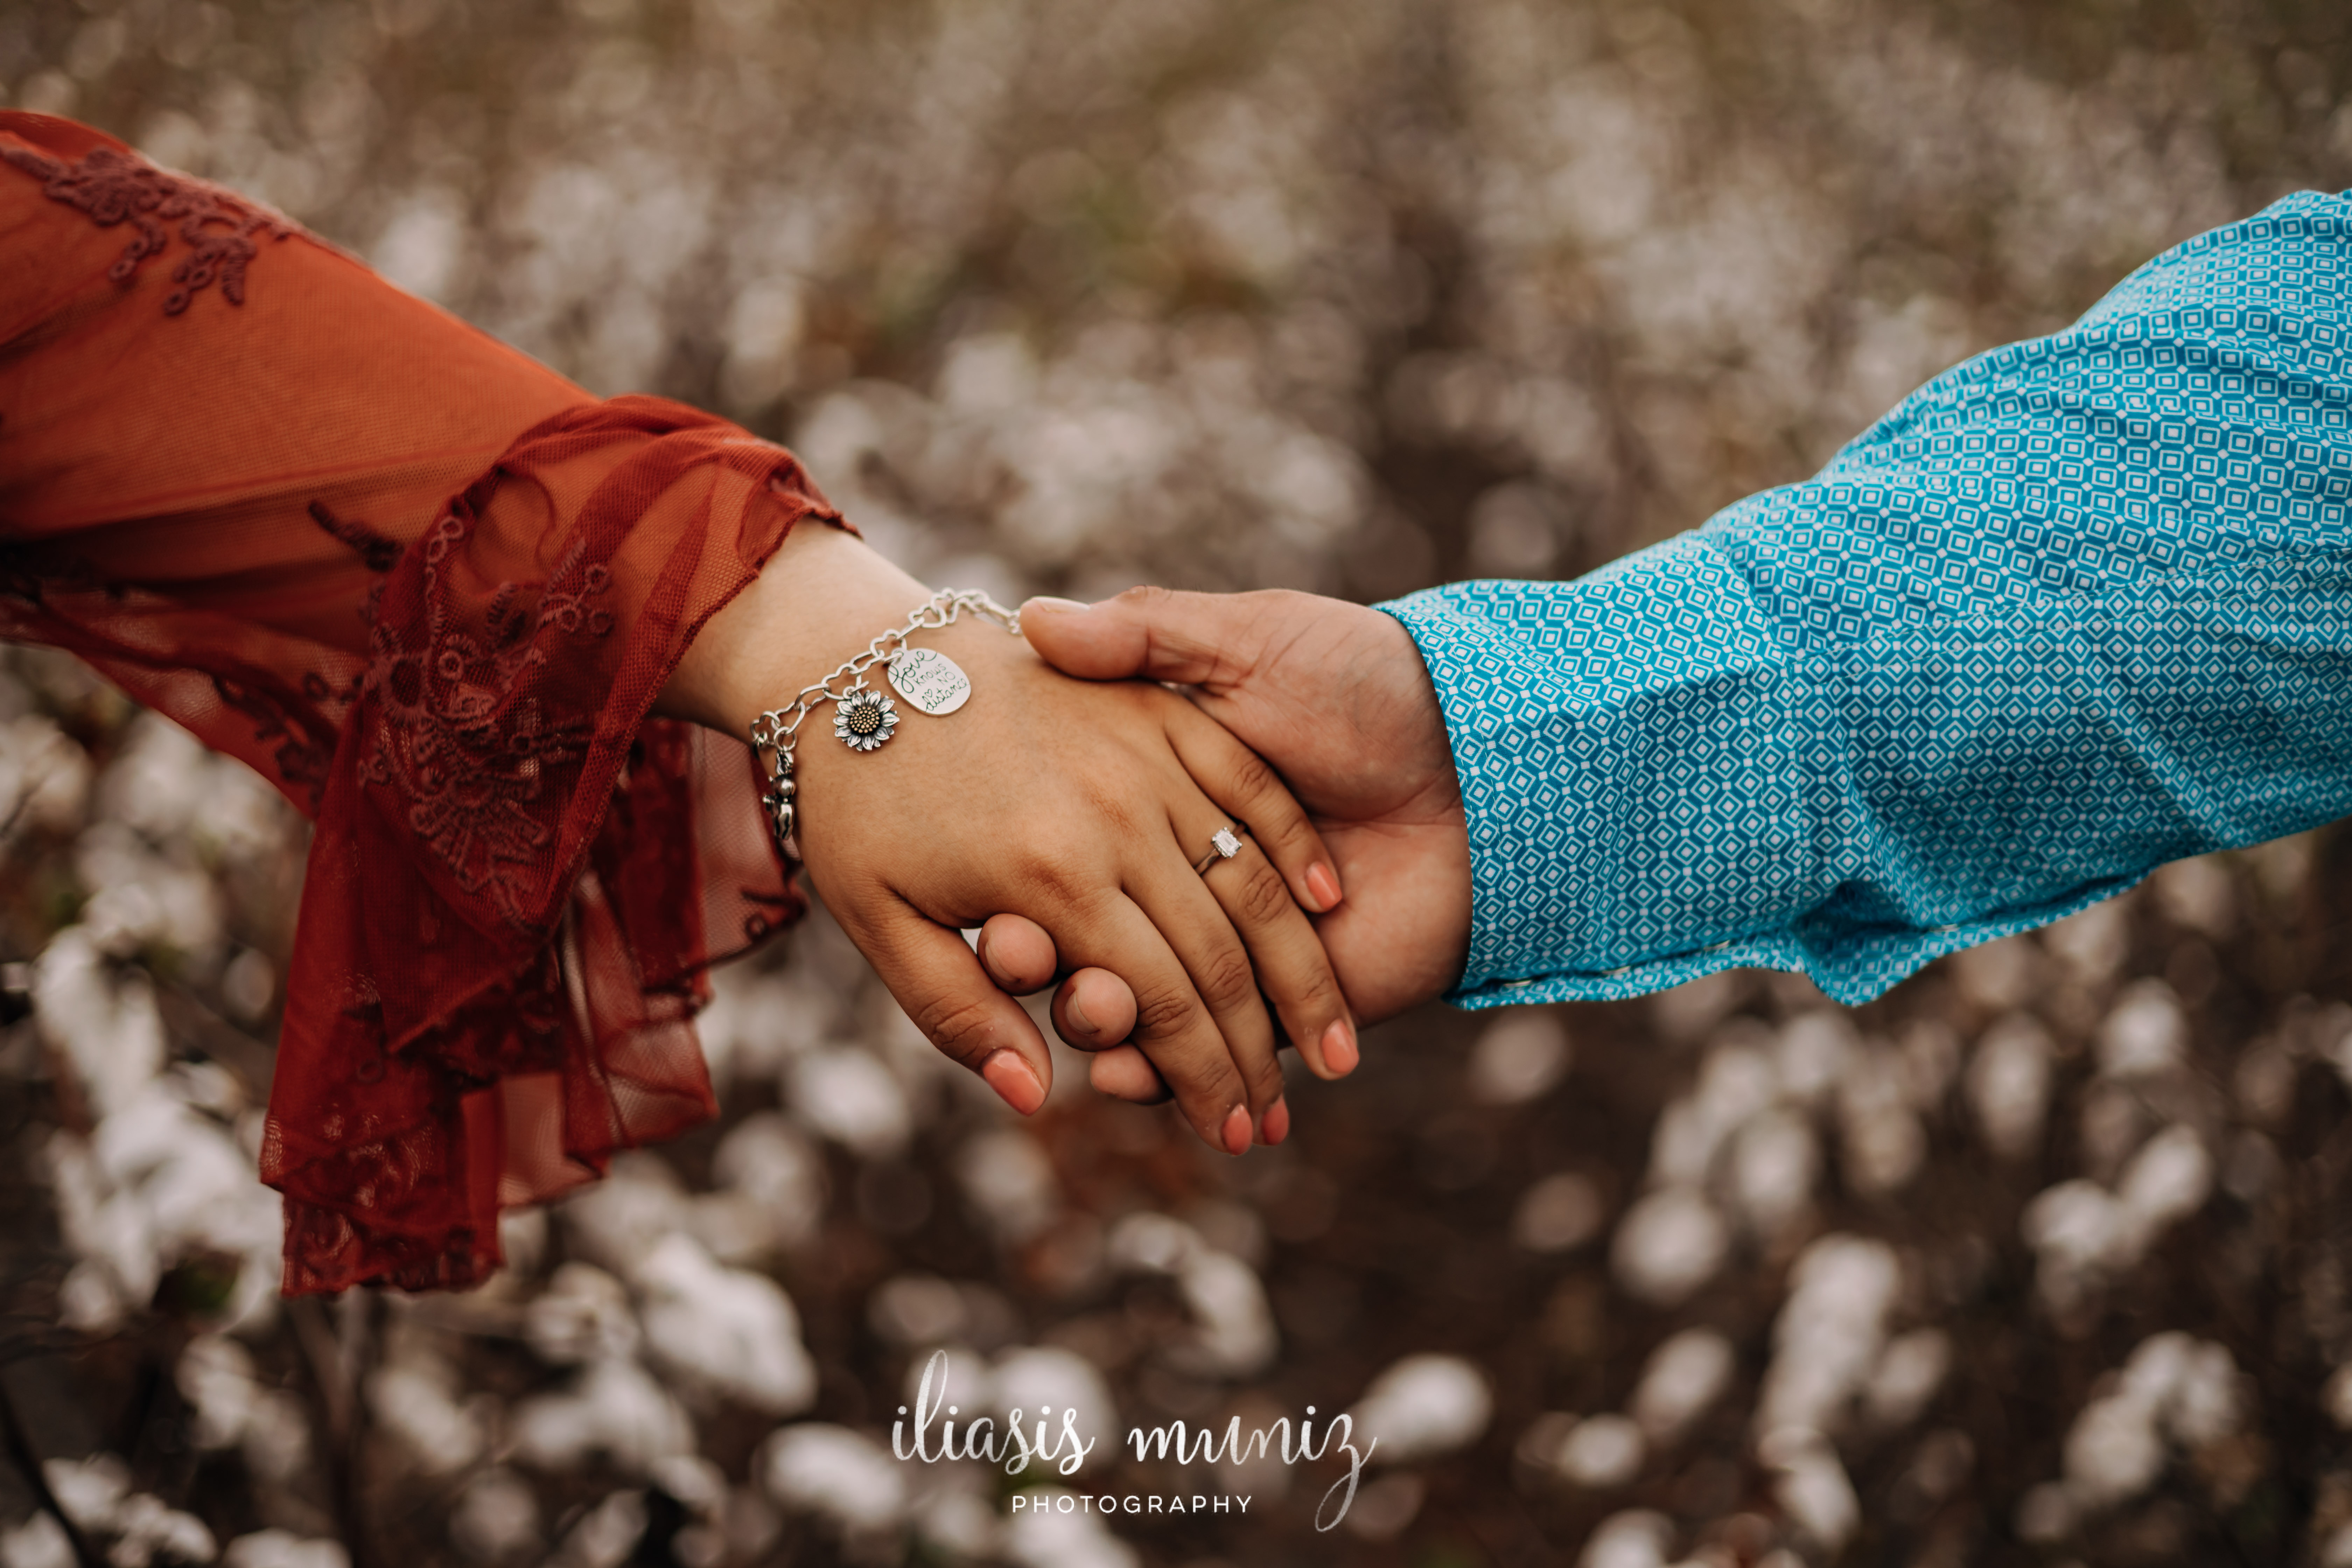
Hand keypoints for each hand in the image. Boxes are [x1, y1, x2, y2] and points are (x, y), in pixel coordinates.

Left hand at [663, 527, 1354, 1152]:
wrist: (852, 663)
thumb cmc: (856, 805)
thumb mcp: (879, 922)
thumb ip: (959, 1013)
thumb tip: (1038, 1097)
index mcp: (1047, 878)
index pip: (1161, 1004)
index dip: (1205, 1081)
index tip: (1233, 1137)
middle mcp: (1112, 818)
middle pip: (1220, 958)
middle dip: (1259, 1054)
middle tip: (1279, 1122)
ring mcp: (1145, 757)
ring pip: (1253, 882)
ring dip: (1302, 975)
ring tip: (1336, 1048)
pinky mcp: (1162, 709)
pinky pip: (1250, 786)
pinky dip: (1295, 848)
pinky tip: (1327, 906)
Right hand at [976, 587, 1472, 1101]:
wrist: (1480, 754)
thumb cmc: (1362, 681)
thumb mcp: (1247, 641)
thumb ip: (1148, 634)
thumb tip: (1035, 620)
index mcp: (1153, 803)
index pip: (1053, 859)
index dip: (1007, 879)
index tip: (979, 886)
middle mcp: (1178, 881)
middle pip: (1081, 942)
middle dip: (1040, 962)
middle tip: (1016, 955)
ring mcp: (1231, 951)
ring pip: (1136, 1012)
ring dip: (1100, 1025)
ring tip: (1091, 1014)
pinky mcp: (1284, 1007)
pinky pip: (1206, 1057)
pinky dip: (1161, 1077)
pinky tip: (1132, 1075)